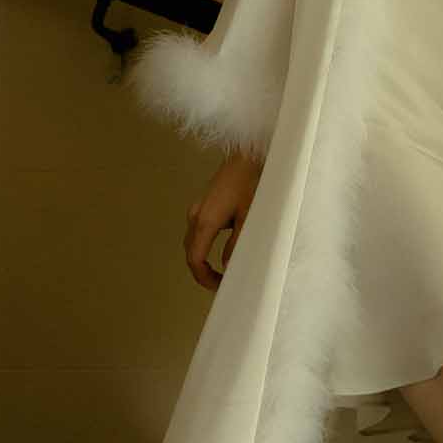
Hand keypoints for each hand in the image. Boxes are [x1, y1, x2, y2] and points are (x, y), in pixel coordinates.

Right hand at [184, 154, 262, 290]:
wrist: (248, 156)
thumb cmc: (251, 183)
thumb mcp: (249, 218)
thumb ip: (237, 245)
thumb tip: (228, 266)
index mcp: (205, 221)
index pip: (194, 259)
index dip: (204, 278)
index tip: (219, 287)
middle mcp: (196, 215)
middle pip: (191, 252)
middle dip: (203, 272)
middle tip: (221, 284)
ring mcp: (198, 209)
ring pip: (193, 243)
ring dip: (202, 260)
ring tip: (221, 273)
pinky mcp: (204, 204)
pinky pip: (198, 232)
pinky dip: (205, 247)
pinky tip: (221, 251)